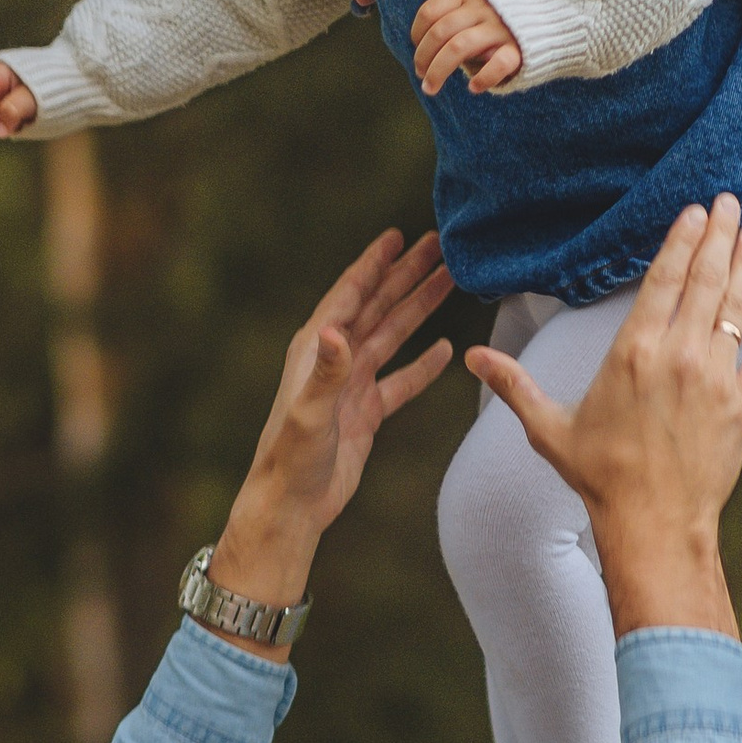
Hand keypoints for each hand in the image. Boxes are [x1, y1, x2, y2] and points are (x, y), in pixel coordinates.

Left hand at [204, 228, 454, 644]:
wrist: (292, 506)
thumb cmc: (291, 460)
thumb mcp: (309, 413)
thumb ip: (327, 372)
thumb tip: (337, 329)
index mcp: (316, 350)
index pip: (350, 295)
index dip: (374, 264)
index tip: (399, 236)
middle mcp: (333, 361)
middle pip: (376, 306)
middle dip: (406, 275)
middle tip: (439, 246)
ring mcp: (351, 386)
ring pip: (392, 337)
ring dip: (419, 309)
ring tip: (450, 282)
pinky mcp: (365, 413)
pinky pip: (400, 381)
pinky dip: (422, 366)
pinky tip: (445, 349)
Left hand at [410, 0, 522, 98]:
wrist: (548, 15)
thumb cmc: (498, 19)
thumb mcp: (473, 8)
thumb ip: (450, 20)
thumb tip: (421, 56)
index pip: (430, 12)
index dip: (418, 34)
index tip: (418, 49)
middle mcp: (482, 8)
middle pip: (440, 32)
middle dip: (423, 57)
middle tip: (421, 75)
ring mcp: (500, 27)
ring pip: (459, 46)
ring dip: (438, 70)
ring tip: (431, 88)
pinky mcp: (519, 48)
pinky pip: (499, 63)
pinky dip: (483, 77)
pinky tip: (474, 87)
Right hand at [464, 197, 741, 636]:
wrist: (654, 524)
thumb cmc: (600, 477)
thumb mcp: (550, 429)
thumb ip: (515, 385)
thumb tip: (471, 358)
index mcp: (632, 352)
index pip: (662, 279)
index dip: (680, 240)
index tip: (692, 210)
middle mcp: (678, 355)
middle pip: (703, 279)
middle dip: (718, 235)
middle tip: (729, 201)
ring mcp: (715, 376)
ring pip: (737, 305)